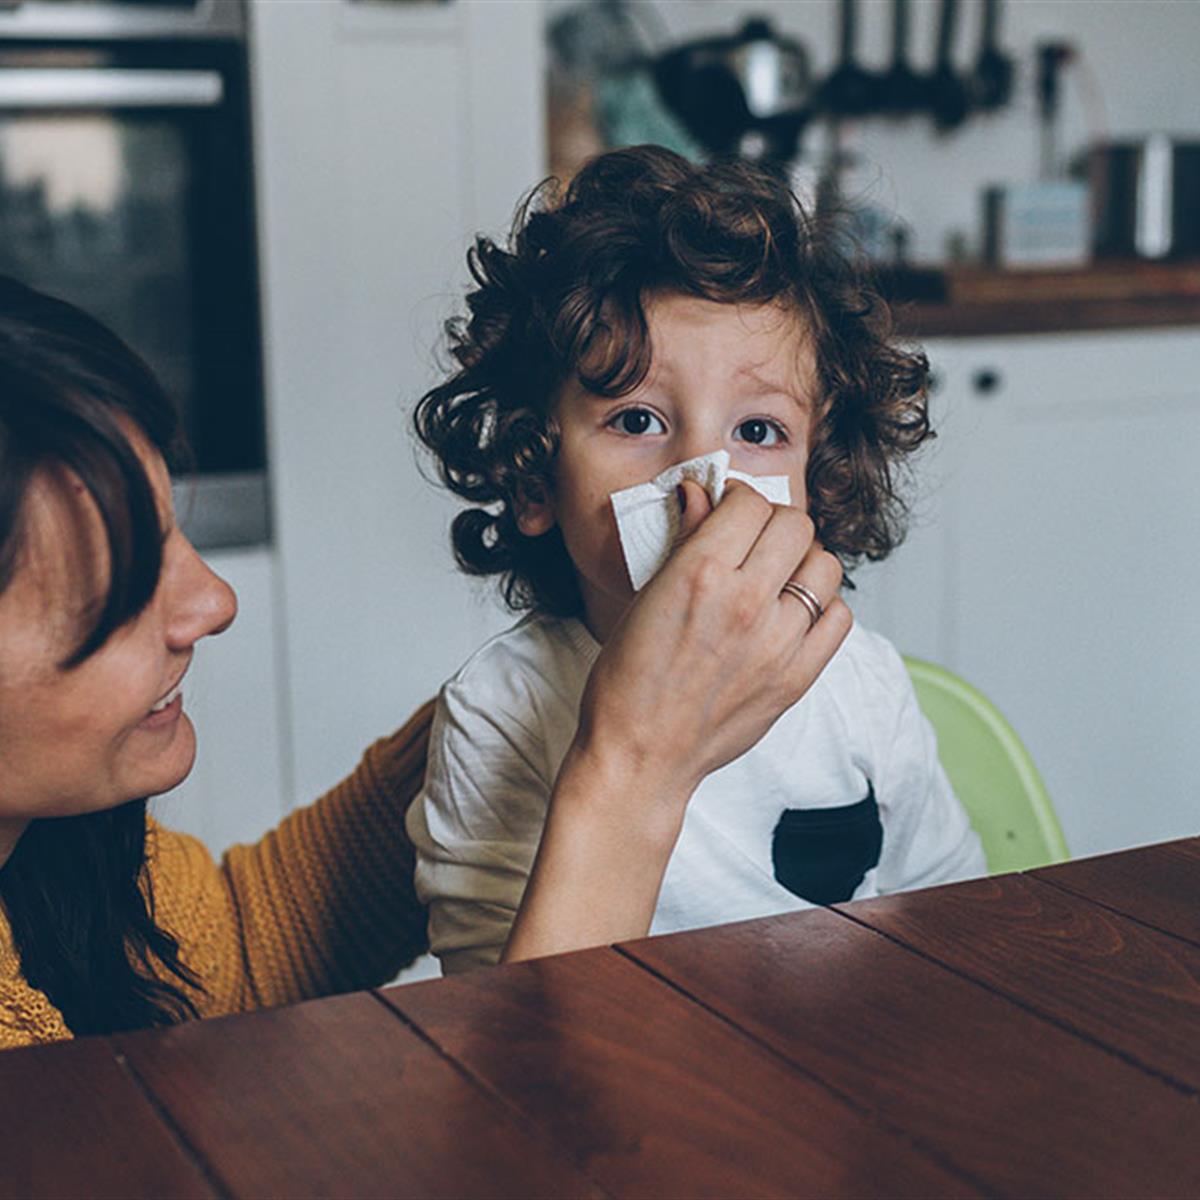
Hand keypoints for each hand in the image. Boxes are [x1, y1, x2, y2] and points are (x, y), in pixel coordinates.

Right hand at [577, 478, 850, 808]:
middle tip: (753, 542)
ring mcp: (778, 643)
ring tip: (776, 578)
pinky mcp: (797, 677)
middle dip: (773, 524)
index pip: (751, 503)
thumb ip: (684, 540)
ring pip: (825, 565)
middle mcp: (745, 603)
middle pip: (796, 525)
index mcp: (700, 574)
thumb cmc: (627, 681)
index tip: (728, 512)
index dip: (738, 500)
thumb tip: (700, 493)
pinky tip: (792, 615)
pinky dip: (822, 607)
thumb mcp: (644, 597)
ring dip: (802, 562)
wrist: (640, 755)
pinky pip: (839, 617)